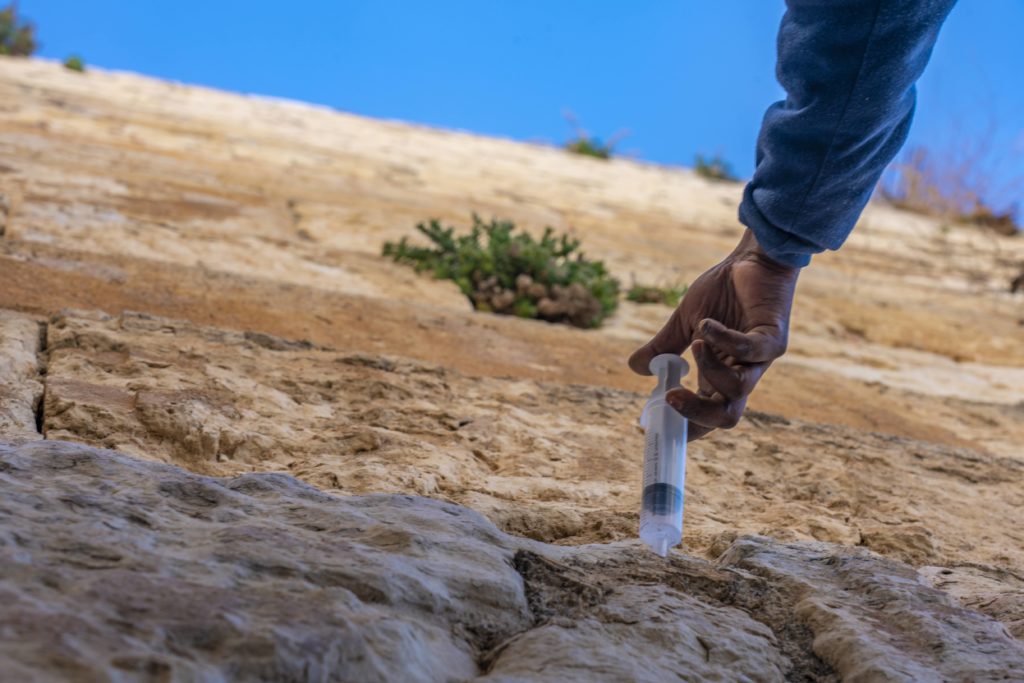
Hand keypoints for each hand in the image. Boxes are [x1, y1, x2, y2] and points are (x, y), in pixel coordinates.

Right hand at [628, 229, 799, 440]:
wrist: (751, 260)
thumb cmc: (723, 292)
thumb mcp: (685, 322)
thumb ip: (663, 347)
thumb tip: (634, 367)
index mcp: (719, 376)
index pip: (707, 416)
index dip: (684, 426)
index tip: (653, 421)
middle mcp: (740, 374)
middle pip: (726, 417)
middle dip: (696, 413)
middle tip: (669, 396)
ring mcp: (759, 360)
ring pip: (737, 389)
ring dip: (709, 369)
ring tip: (695, 343)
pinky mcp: (773, 339)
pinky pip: (750, 351)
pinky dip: (723, 340)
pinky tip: (707, 325)